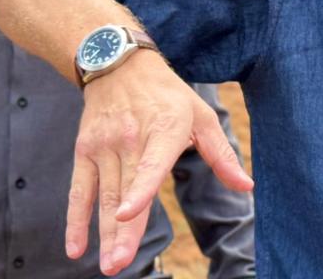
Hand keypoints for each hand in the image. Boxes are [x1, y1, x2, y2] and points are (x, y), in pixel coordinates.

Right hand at [66, 51, 252, 275]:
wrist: (119, 64)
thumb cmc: (167, 94)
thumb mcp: (200, 115)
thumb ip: (221, 155)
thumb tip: (247, 187)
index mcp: (165, 130)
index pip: (150, 164)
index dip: (140, 190)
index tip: (129, 213)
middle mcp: (132, 139)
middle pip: (125, 191)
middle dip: (122, 232)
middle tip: (118, 265)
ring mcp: (105, 146)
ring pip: (104, 197)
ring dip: (104, 234)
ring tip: (108, 266)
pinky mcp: (85, 150)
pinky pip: (80, 190)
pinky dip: (75, 219)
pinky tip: (75, 247)